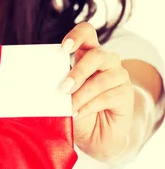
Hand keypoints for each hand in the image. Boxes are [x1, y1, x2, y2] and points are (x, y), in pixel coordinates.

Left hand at [60, 22, 133, 160]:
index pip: (87, 32)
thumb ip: (59, 83)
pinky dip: (89, 106)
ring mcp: (118, 76)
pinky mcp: (125, 94)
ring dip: (82, 95)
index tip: (64, 49)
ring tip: (69, 107)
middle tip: (63, 89)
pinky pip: (107, 97)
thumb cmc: (77, 110)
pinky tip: (78, 114)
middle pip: (97, 54)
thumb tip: (43, 81)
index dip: (77, 36)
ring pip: (101, 79)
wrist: (95, 137)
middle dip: (78, 72)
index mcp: (87, 54)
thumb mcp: (64, 95)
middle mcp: (105, 61)